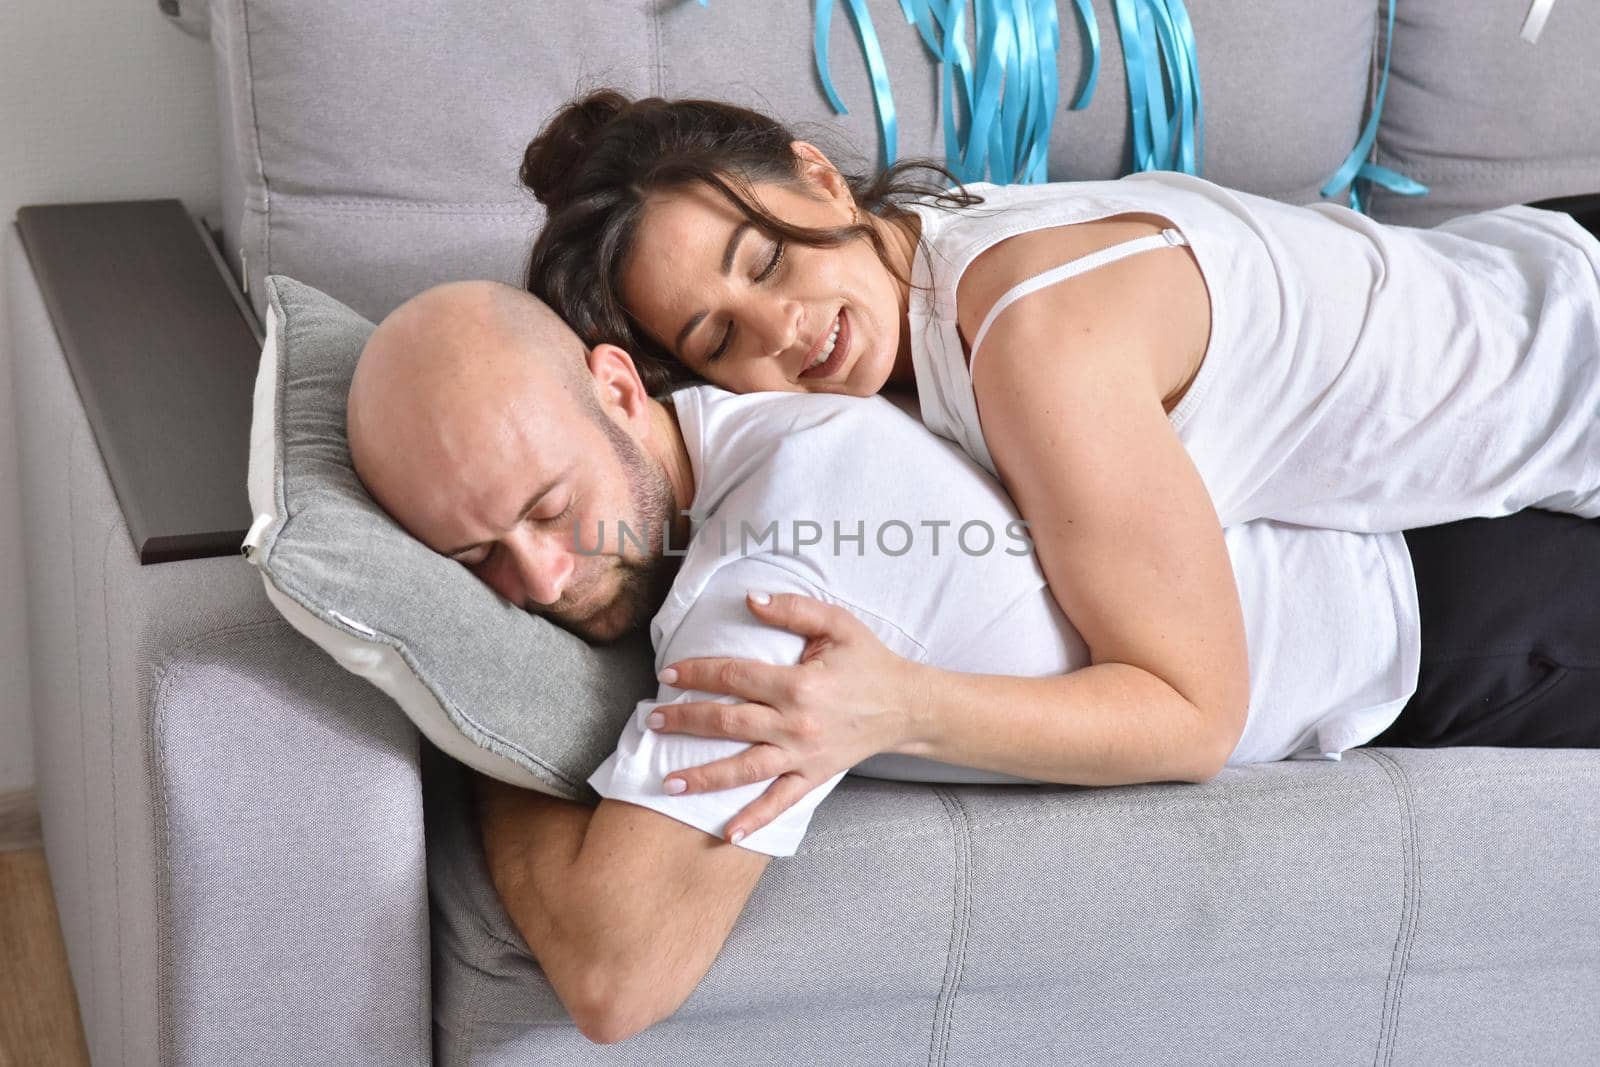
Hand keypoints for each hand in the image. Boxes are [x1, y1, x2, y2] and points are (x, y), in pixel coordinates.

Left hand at [650, 591, 927, 843]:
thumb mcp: (838, 624)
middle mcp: (796, 724)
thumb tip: (750, 599)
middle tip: (653, 723)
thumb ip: (794, 609)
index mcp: (798, 684)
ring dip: (704, 777)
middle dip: (686, 723)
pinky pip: (781, 802)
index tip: (668, 675)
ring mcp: (804, 755)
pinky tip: (728, 833)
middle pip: (729, 724)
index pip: (734, 678)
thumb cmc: (869, 662)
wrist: (907, 706)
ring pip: (745, 769)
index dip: (698, 675)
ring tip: (669, 782)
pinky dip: (755, 819)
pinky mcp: (814, 776)